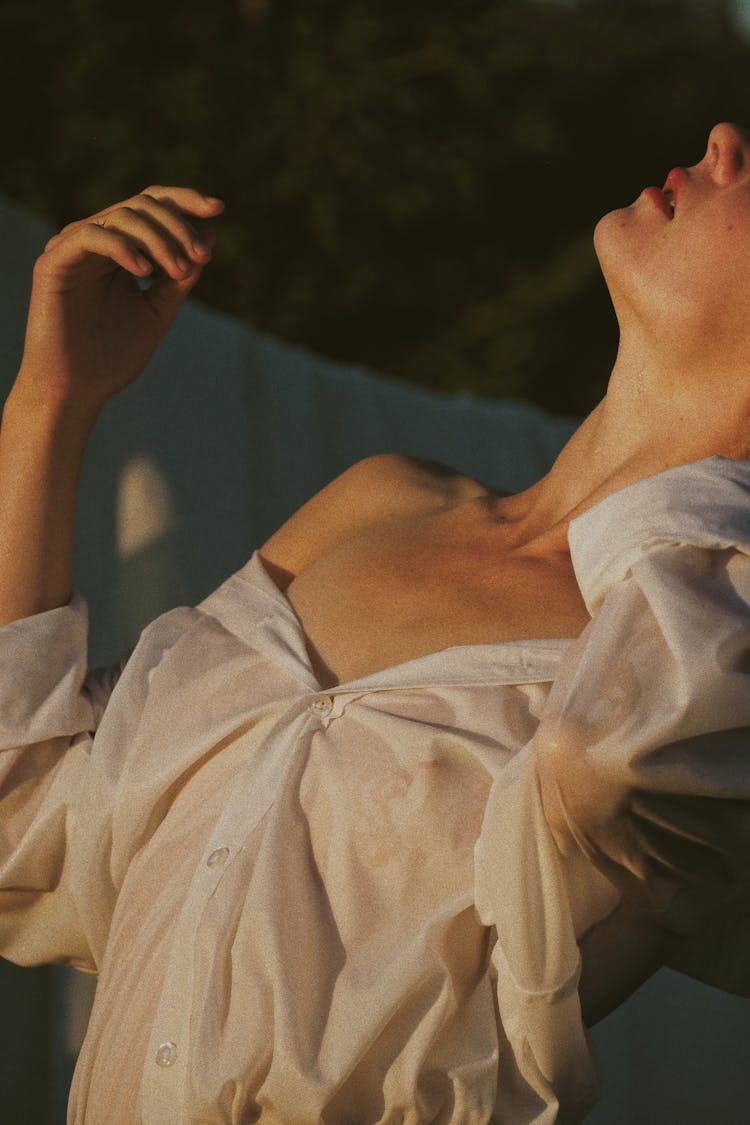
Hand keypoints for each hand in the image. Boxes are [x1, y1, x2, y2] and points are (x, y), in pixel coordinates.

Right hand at [14, 186, 223, 415]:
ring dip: (160, 240)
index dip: (185, 201)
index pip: (152, 206)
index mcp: (119, 249)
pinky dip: (125, 248)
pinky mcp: (54, 261)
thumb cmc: (114, 356)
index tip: (219, 209)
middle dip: (178, 227)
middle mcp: (95, 241)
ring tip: (180, 271)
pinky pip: (93, 236)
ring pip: (122, 216)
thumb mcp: (159, 310)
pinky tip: (146, 271)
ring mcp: (72, 247)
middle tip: (202, 257)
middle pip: (142, 205)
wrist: (75, 390)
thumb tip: (210, 233)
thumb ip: (181, 275)